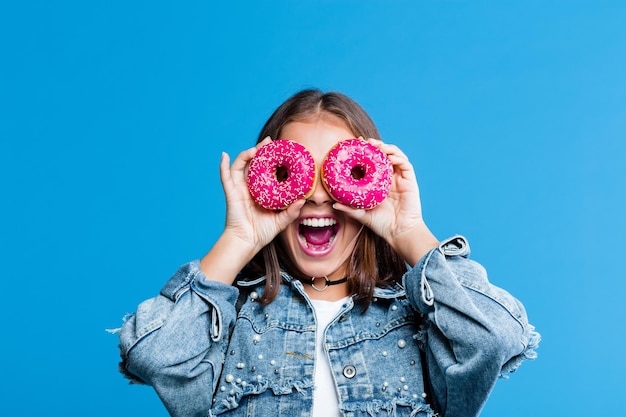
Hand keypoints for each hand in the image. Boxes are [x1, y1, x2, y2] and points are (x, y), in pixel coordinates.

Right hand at [220, 137, 304, 254]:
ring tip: (255, 149)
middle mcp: (251, 187)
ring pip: (241, 166)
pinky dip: (223, 165)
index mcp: (262, 191)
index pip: (268, 170)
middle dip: (261, 150)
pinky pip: (225, 177)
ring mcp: (240, 189)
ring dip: (246, 154)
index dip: (273, 159)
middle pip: (254, 163)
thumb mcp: (281, 221)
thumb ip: (292, 211)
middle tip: (270, 141)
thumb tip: (303, 200)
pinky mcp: (231, 193)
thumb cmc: (262, 232)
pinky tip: (224, 155)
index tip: (282, 149)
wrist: (247, 242)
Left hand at [332, 139, 437, 264]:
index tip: (354, 145)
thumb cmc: (382, 224)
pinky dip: (397, 157)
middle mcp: (388, 178)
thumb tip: (333, 204)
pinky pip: (405, 164)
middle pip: (382, 155)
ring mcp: (399, 178)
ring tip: (377, 146)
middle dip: (374, 145)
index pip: (370, 163)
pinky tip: (389, 156)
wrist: (399, 232)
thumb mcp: (362, 215)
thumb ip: (349, 209)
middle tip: (364, 141)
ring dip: (386, 148)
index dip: (363, 153)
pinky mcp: (409, 180)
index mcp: (377, 183)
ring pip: (394, 155)